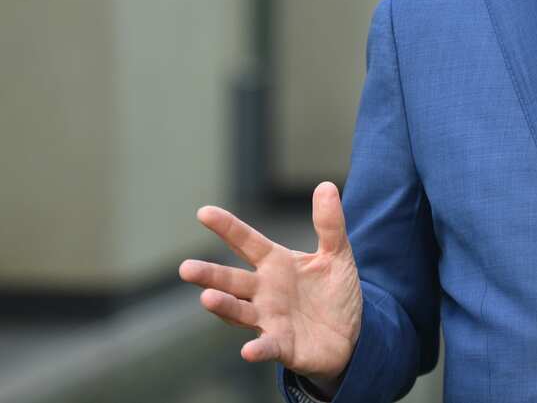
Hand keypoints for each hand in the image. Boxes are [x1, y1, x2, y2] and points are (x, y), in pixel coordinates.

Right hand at [179, 182, 362, 382]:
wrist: (349, 334)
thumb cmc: (334, 292)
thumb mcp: (337, 254)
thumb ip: (330, 224)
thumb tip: (326, 185)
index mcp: (275, 264)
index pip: (246, 242)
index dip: (227, 227)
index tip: (204, 212)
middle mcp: (264, 291)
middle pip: (232, 281)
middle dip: (209, 275)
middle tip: (185, 268)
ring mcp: (269, 319)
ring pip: (239, 312)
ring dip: (223, 306)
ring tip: (207, 298)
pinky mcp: (282, 345)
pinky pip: (267, 347)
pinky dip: (258, 349)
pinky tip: (248, 351)